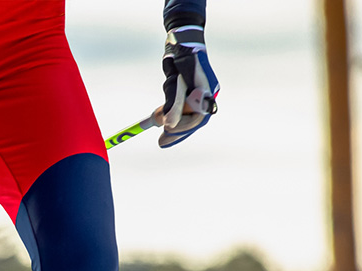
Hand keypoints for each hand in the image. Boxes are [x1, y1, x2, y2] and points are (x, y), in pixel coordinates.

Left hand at [154, 26, 217, 147]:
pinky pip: (178, 107)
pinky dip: (169, 108)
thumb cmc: (182, 52)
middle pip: (192, 121)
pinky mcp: (188, 92)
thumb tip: (168, 124)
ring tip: (155, 115)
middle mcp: (204, 95)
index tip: (167, 132)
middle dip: (177, 132)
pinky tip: (160, 107)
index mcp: (207, 91)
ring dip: (170, 115)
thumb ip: (175, 100)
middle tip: (161, 142)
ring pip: (183, 114)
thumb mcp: (177, 77)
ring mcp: (197, 94)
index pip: (198, 118)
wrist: (182, 37)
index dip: (183, 128)